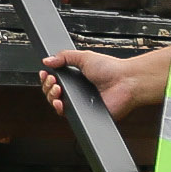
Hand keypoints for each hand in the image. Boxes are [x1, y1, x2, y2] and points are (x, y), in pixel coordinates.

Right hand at [41, 45, 164, 117]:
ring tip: (57, 89)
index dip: (47, 78)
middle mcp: (77, 91)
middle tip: (53, 81)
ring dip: (51, 97)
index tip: (45, 73)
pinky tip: (61, 102)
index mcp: (76, 77)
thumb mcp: (84, 56)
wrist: (125, 82)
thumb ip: (64, 56)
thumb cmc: (112, 69)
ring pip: (56, 105)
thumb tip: (48, 59)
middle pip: (52, 93)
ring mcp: (80, 103)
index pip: (55, 80)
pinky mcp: (85, 115)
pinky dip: (60, 110)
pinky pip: (68, 115)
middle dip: (47, 86)